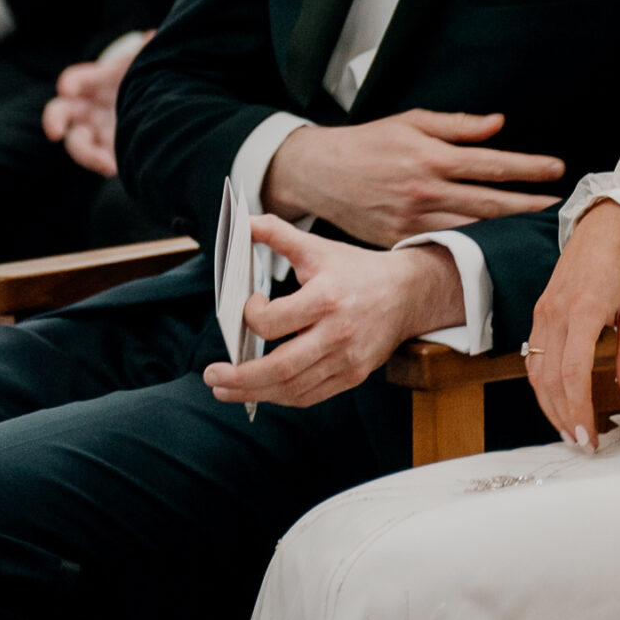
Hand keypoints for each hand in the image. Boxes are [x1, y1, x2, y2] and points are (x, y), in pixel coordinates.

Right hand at [42, 32, 149, 176]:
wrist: (157, 98)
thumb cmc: (147, 74)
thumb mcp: (148, 62)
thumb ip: (146, 52)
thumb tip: (152, 37)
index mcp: (95, 81)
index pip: (75, 80)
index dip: (70, 83)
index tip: (67, 88)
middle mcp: (88, 107)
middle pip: (60, 113)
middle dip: (54, 121)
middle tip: (55, 132)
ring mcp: (95, 129)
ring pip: (77, 142)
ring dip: (85, 153)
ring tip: (104, 163)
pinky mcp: (107, 149)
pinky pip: (98, 159)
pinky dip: (103, 164)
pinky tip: (116, 167)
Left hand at [203, 217, 463, 409]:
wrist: (407, 293)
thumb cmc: (356, 270)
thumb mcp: (318, 247)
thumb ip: (278, 233)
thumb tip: (243, 223)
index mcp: (326, 298)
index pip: (272, 322)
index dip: (250, 317)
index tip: (251, 306)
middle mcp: (338, 333)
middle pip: (280, 367)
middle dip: (239, 377)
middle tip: (212, 376)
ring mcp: (347, 359)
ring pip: (292, 388)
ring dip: (253, 393)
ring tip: (226, 389)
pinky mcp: (353, 375)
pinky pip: (310, 396)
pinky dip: (281, 397)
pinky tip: (261, 391)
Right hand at [263, 107, 563, 246]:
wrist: (320, 173)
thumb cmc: (368, 142)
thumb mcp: (411, 121)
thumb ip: (457, 125)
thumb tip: (498, 124)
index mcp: (431, 156)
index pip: (491, 163)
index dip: (528, 167)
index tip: (557, 169)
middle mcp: (425, 190)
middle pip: (490, 201)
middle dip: (529, 204)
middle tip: (559, 206)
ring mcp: (414, 219)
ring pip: (472, 228)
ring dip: (508, 229)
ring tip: (537, 228)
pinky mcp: (402, 239)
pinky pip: (445, 243)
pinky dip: (473, 245)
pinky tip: (496, 246)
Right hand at [526, 198, 619, 445]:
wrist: (606, 222)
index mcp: (584, 309)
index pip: (573, 372)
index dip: (578, 409)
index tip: (589, 435)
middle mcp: (556, 312)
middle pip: (549, 379)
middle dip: (562, 416)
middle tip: (580, 442)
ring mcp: (544, 312)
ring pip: (535, 371)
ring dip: (549, 404)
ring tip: (568, 428)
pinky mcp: (540, 311)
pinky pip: (533, 354)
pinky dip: (542, 383)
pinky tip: (556, 398)